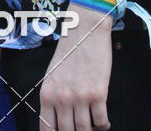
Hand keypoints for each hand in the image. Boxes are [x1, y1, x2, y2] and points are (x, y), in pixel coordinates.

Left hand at [39, 10, 112, 130]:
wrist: (85, 31)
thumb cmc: (69, 52)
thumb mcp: (53, 75)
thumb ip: (53, 99)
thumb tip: (58, 122)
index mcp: (47, 94)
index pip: (47, 129)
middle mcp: (61, 98)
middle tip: (80, 129)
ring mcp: (80, 97)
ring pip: (85, 130)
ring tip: (93, 127)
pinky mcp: (98, 94)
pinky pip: (102, 122)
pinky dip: (104, 125)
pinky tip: (103, 122)